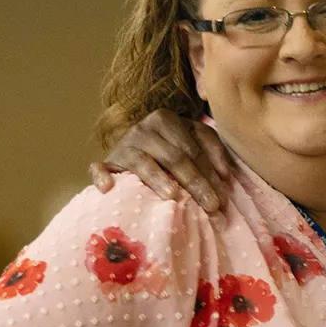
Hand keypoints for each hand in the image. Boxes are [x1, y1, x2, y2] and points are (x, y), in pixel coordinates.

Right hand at [88, 109, 231, 211]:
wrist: (131, 156)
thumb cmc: (170, 154)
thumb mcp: (193, 145)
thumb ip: (212, 152)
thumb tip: (226, 175)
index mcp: (167, 120)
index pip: (194, 148)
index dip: (211, 173)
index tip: (224, 198)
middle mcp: (144, 128)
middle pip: (174, 157)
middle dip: (196, 182)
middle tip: (211, 206)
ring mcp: (123, 145)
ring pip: (143, 162)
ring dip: (157, 179)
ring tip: (172, 195)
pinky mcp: (106, 162)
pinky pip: (100, 168)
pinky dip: (103, 176)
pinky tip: (109, 188)